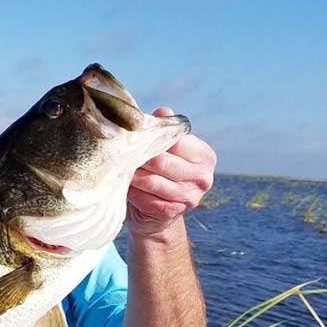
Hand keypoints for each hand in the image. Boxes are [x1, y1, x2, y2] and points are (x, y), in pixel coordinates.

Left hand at [126, 108, 215, 237]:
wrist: (156, 215)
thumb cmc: (159, 173)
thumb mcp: (166, 150)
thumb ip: (165, 130)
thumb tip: (164, 111)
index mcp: (204, 156)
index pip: (175, 141)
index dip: (152, 139)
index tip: (135, 138)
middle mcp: (202, 177)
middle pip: (161, 161)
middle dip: (139, 158)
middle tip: (122, 154)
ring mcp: (189, 196)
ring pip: (151, 180)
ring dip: (133, 175)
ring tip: (123, 169)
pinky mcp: (172, 212)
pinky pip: (145, 198)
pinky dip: (133, 192)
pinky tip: (127, 187)